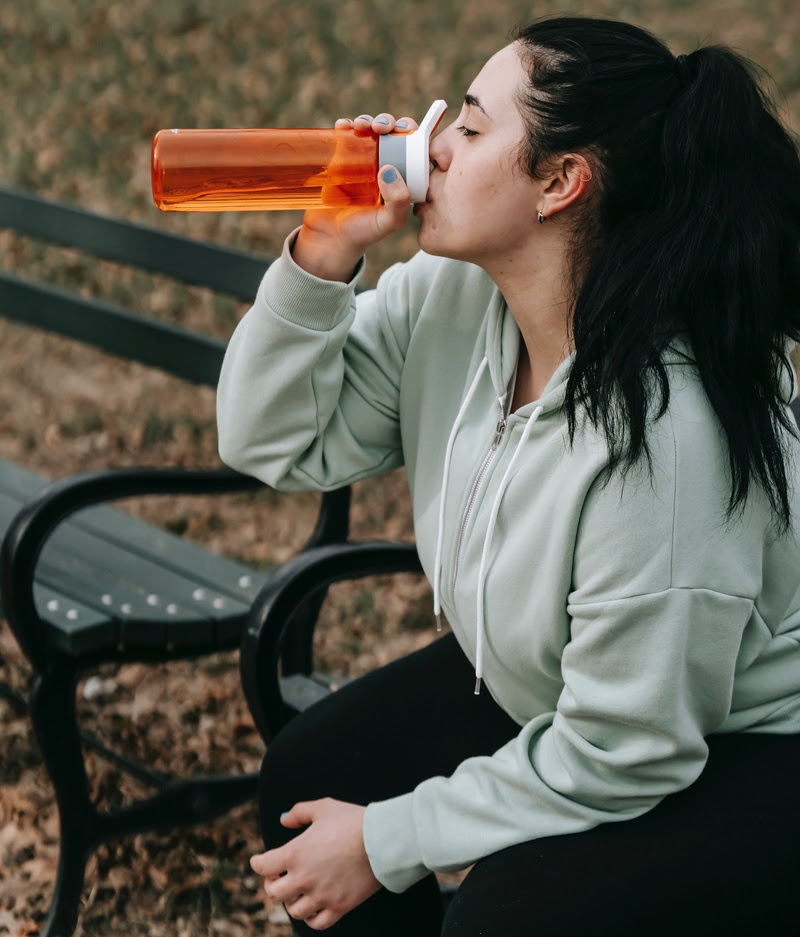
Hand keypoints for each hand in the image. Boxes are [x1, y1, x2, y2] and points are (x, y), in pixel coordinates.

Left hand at [250, 797, 380, 929]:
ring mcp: (321, 895)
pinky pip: (316, 923)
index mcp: (295, 853)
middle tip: (281, 877)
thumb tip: (283, 819)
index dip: (258, 863)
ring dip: (292, 901)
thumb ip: (299, 812)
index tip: (260, 861)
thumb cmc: (352, 820)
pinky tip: (314, 906)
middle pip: (274, 893)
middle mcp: (303, 878)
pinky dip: (311, 917)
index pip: (263, 866)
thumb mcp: (323, 807)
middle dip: (274, 884)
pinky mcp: (338, 906)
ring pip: (293, 911)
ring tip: (299, 891)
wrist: (381, 839)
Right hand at [292, 113, 417, 281]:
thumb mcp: (387, 222)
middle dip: (387, 122)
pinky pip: (344, 137)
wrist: (329, 239)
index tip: (401, 130)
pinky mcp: (340, 160)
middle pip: (390, 134)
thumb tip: (389, 169)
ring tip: (360, 125)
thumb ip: (397, 202)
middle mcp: (384, 166)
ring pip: (368, 131)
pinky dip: (345, 126)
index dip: (409, 133)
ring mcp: (362, 162)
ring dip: (367, 121)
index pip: (412, 147)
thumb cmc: (362, 233)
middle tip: (380, 127)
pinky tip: (343, 125)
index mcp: (402, 177)